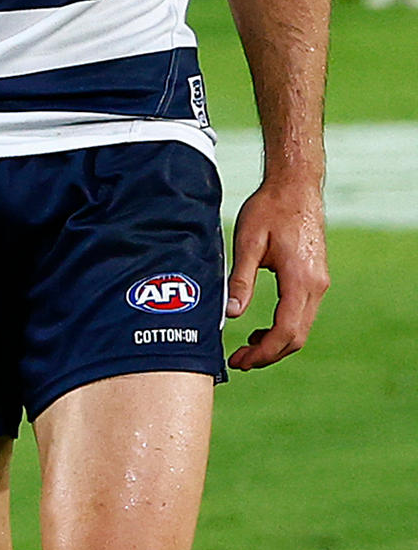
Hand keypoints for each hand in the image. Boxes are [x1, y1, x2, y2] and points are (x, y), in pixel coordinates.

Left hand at [227, 176, 326, 368]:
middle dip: (268, 355)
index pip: (285, 331)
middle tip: (238, 361)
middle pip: (296, 336)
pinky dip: (283, 328)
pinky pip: (302, 314)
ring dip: (276, 343)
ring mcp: (319, 283)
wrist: (296, 187)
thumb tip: (230, 314)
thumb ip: (240, 280)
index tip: (238, 360)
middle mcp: (316, 286)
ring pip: (302, 327)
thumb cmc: (269, 210)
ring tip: (246, 348)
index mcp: (300, 280)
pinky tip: (260, 329)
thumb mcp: (247, 243)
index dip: (262, 352)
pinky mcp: (315, 278)